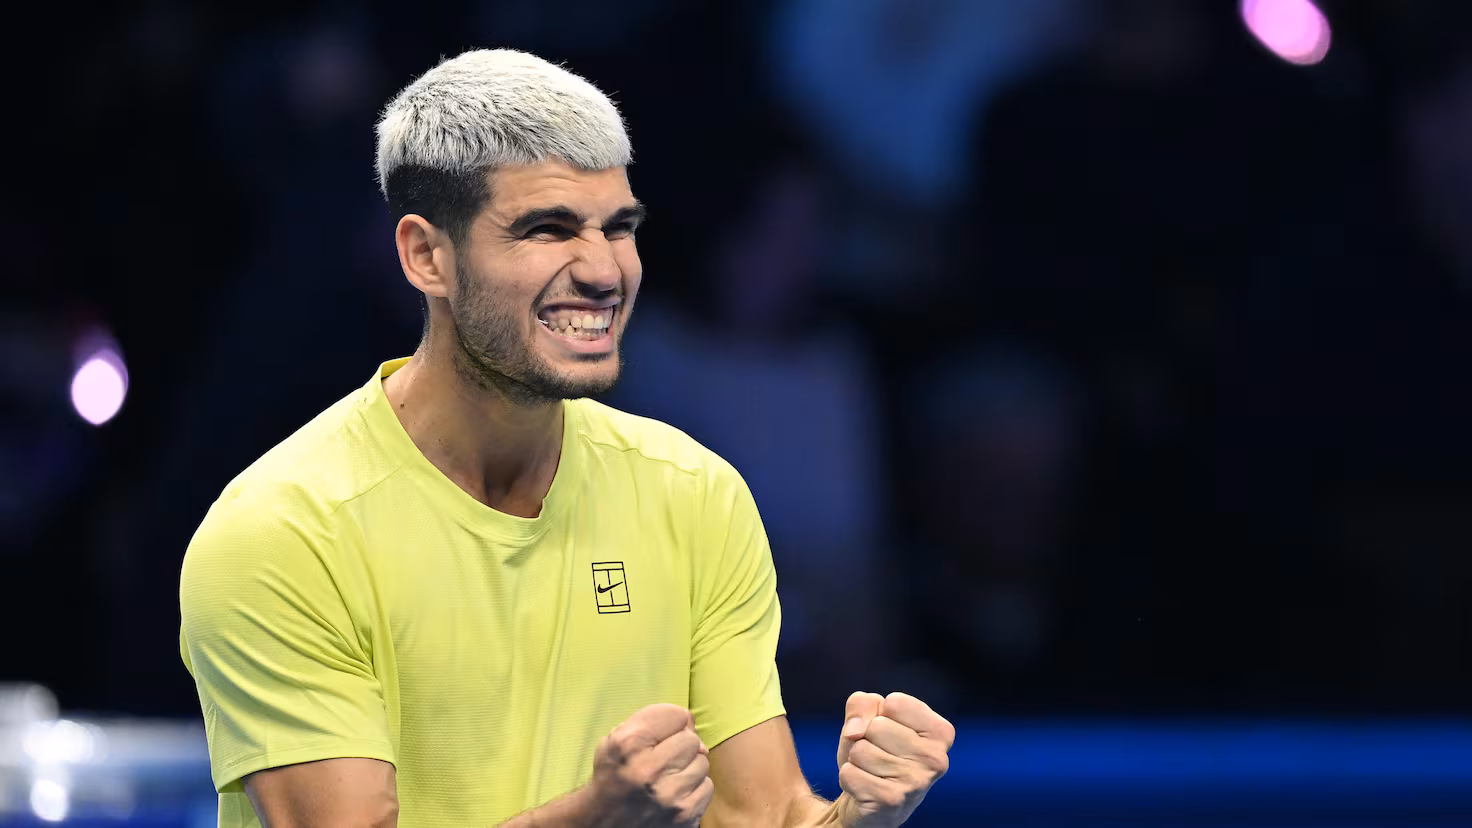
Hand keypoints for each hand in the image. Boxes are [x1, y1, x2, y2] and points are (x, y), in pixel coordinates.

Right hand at [584, 703, 713, 826]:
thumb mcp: (615, 739)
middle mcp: (649, 770)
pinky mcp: (685, 816)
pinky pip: (707, 787)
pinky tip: (676, 793)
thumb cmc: (613, 776)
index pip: (677, 715)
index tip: (660, 736)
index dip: (669, 724)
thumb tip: (690, 722)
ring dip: (688, 768)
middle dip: (680, 747)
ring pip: (702, 763)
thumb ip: (651, 720)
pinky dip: (694, 789)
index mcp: (629, 744)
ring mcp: (670, 796)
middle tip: (664, 759)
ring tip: (669, 777)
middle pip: (692, 740)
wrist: (604, 824)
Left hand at [834, 691, 954, 827]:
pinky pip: (849, 773)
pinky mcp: (891, 800)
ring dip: (856, 760)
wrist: (870, 803)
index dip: (880, 715)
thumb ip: (862, 704)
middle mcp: (935, 758)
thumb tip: (855, 731)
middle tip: (878, 757)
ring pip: (860, 749)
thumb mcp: (870, 717)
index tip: (889, 735)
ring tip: (872, 773)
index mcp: (940, 732)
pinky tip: (865, 790)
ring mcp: (916, 782)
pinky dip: (848, 779)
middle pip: (876, 726)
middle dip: (866, 738)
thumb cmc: (875, 753)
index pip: (894, 703)